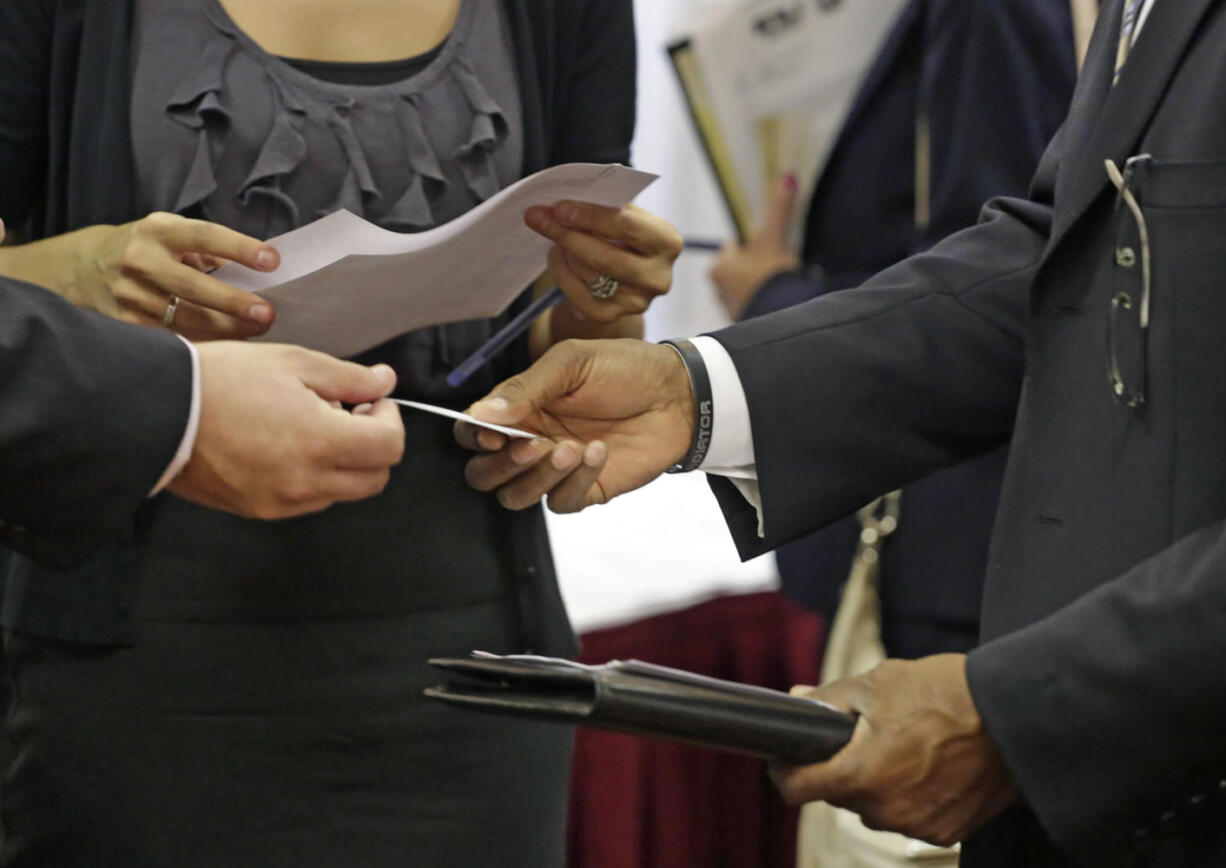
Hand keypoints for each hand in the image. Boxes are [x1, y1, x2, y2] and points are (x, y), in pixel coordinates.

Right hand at [59, 212, 277, 339]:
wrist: (85, 267)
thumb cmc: (148, 248)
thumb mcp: (172, 234)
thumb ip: (209, 251)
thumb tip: (258, 274)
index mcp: (158, 230)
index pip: (204, 236)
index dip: (239, 248)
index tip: (273, 260)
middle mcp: (140, 260)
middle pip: (193, 286)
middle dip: (233, 302)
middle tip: (267, 313)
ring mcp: (130, 293)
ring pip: (184, 318)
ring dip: (226, 328)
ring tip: (257, 329)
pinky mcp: (125, 321)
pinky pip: (172, 337)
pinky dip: (205, 341)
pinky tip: (230, 342)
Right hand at [168, 343, 404, 518]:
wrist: (155, 411)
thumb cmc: (222, 379)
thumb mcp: (293, 363)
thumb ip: (349, 377)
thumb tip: (385, 382)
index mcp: (320, 442)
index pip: (390, 447)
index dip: (390, 419)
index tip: (372, 400)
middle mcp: (306, 482)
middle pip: (376, 478)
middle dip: (374, 444)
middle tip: (350, 412)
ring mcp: (282, 503)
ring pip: (343, 492)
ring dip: (345, 462)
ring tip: (311, 425)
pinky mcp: (260, 511)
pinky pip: (309, 501)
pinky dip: (315, 477)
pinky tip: (287, 445)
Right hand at [456, 338, 693, 512]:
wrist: (677, 393)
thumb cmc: (623, 369)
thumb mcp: (571, 364)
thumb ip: (525, 388)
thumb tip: (480, 413)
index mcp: (519, 408)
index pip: (473, 431)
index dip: (472, 437)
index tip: (492, 434)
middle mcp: (529, 442)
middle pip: (484, 474)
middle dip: (501, 465)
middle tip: (534, 444)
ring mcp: (555, 470)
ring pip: (516, 496)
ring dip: (538, 477)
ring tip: (572, 447)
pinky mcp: (585, 490)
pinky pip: (560, 503)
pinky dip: (576, 481)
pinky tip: (599, 452)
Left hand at [523, 201, 681, 323]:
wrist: (630, 267)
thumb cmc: (625, 232)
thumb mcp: (627, 214)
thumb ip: (605, 207)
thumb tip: (560, 207)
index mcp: (667, 242)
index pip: (627, 226)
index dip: (591, 217)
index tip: (559, 208)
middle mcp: (657, 277)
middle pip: (606, 257)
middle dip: (568, 236)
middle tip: (539, 218)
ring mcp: (637, 301)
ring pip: (589, 276)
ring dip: (564, 252)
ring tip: (554, 236)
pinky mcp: (614, 316)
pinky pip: (579, 299)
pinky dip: (562, 275)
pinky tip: (557, 258)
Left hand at [710, 175, 801, 318]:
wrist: (780, 314)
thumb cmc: (771, 275)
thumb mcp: (775, 238)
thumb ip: (779, 209)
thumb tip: (787, 178)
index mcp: (719, 266)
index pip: (734, 247)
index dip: (754, 245)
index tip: (768, 249)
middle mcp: (717, 287)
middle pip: (740, 267)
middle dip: (756, 265)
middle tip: (774, 267)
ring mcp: (728, 306)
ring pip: (746, 286)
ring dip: (760, 284)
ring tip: (775, 285)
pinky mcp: (741, 320)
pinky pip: (752, 304)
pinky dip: (762, 300)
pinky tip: (774, 299)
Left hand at [770, 655, 1020, 847]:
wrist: (1015, 718)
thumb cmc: (946, 695)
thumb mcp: (878, 684)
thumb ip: (830, 700)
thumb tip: (798, 700)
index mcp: (859, 774)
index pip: (796, 789)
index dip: (785, 770)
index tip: (788, 756)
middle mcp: (884, 811)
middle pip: (838, 794)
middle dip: (842, 766)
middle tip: (865, 734)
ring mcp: (916, 826)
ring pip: (874, 807)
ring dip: (877, 782)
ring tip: (905, 744)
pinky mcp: (946, 833)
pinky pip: (909, 816)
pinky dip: (910, 795)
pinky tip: (930, 765)